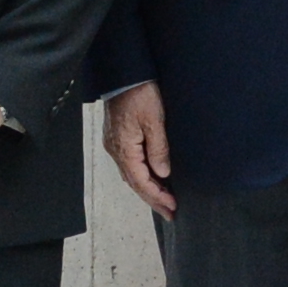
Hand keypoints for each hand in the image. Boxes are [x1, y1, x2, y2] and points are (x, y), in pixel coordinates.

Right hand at [101, 81, 176, 218]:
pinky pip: (130, 165)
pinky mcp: (118, 138)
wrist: (124, 73)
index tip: (172, 207)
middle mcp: (116, 150)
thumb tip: (163, 173)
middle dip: (153, 199)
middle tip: (170, 213)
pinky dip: (142, 176)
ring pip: (132, 175)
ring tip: (164, 200)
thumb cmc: (139, 93)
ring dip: (148, 189)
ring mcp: (115, 145)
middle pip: (135, 183)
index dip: (157, 196)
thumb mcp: (154, 120)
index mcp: (124, 149)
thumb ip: (158, 148)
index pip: (141, 182)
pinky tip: (152, 178)